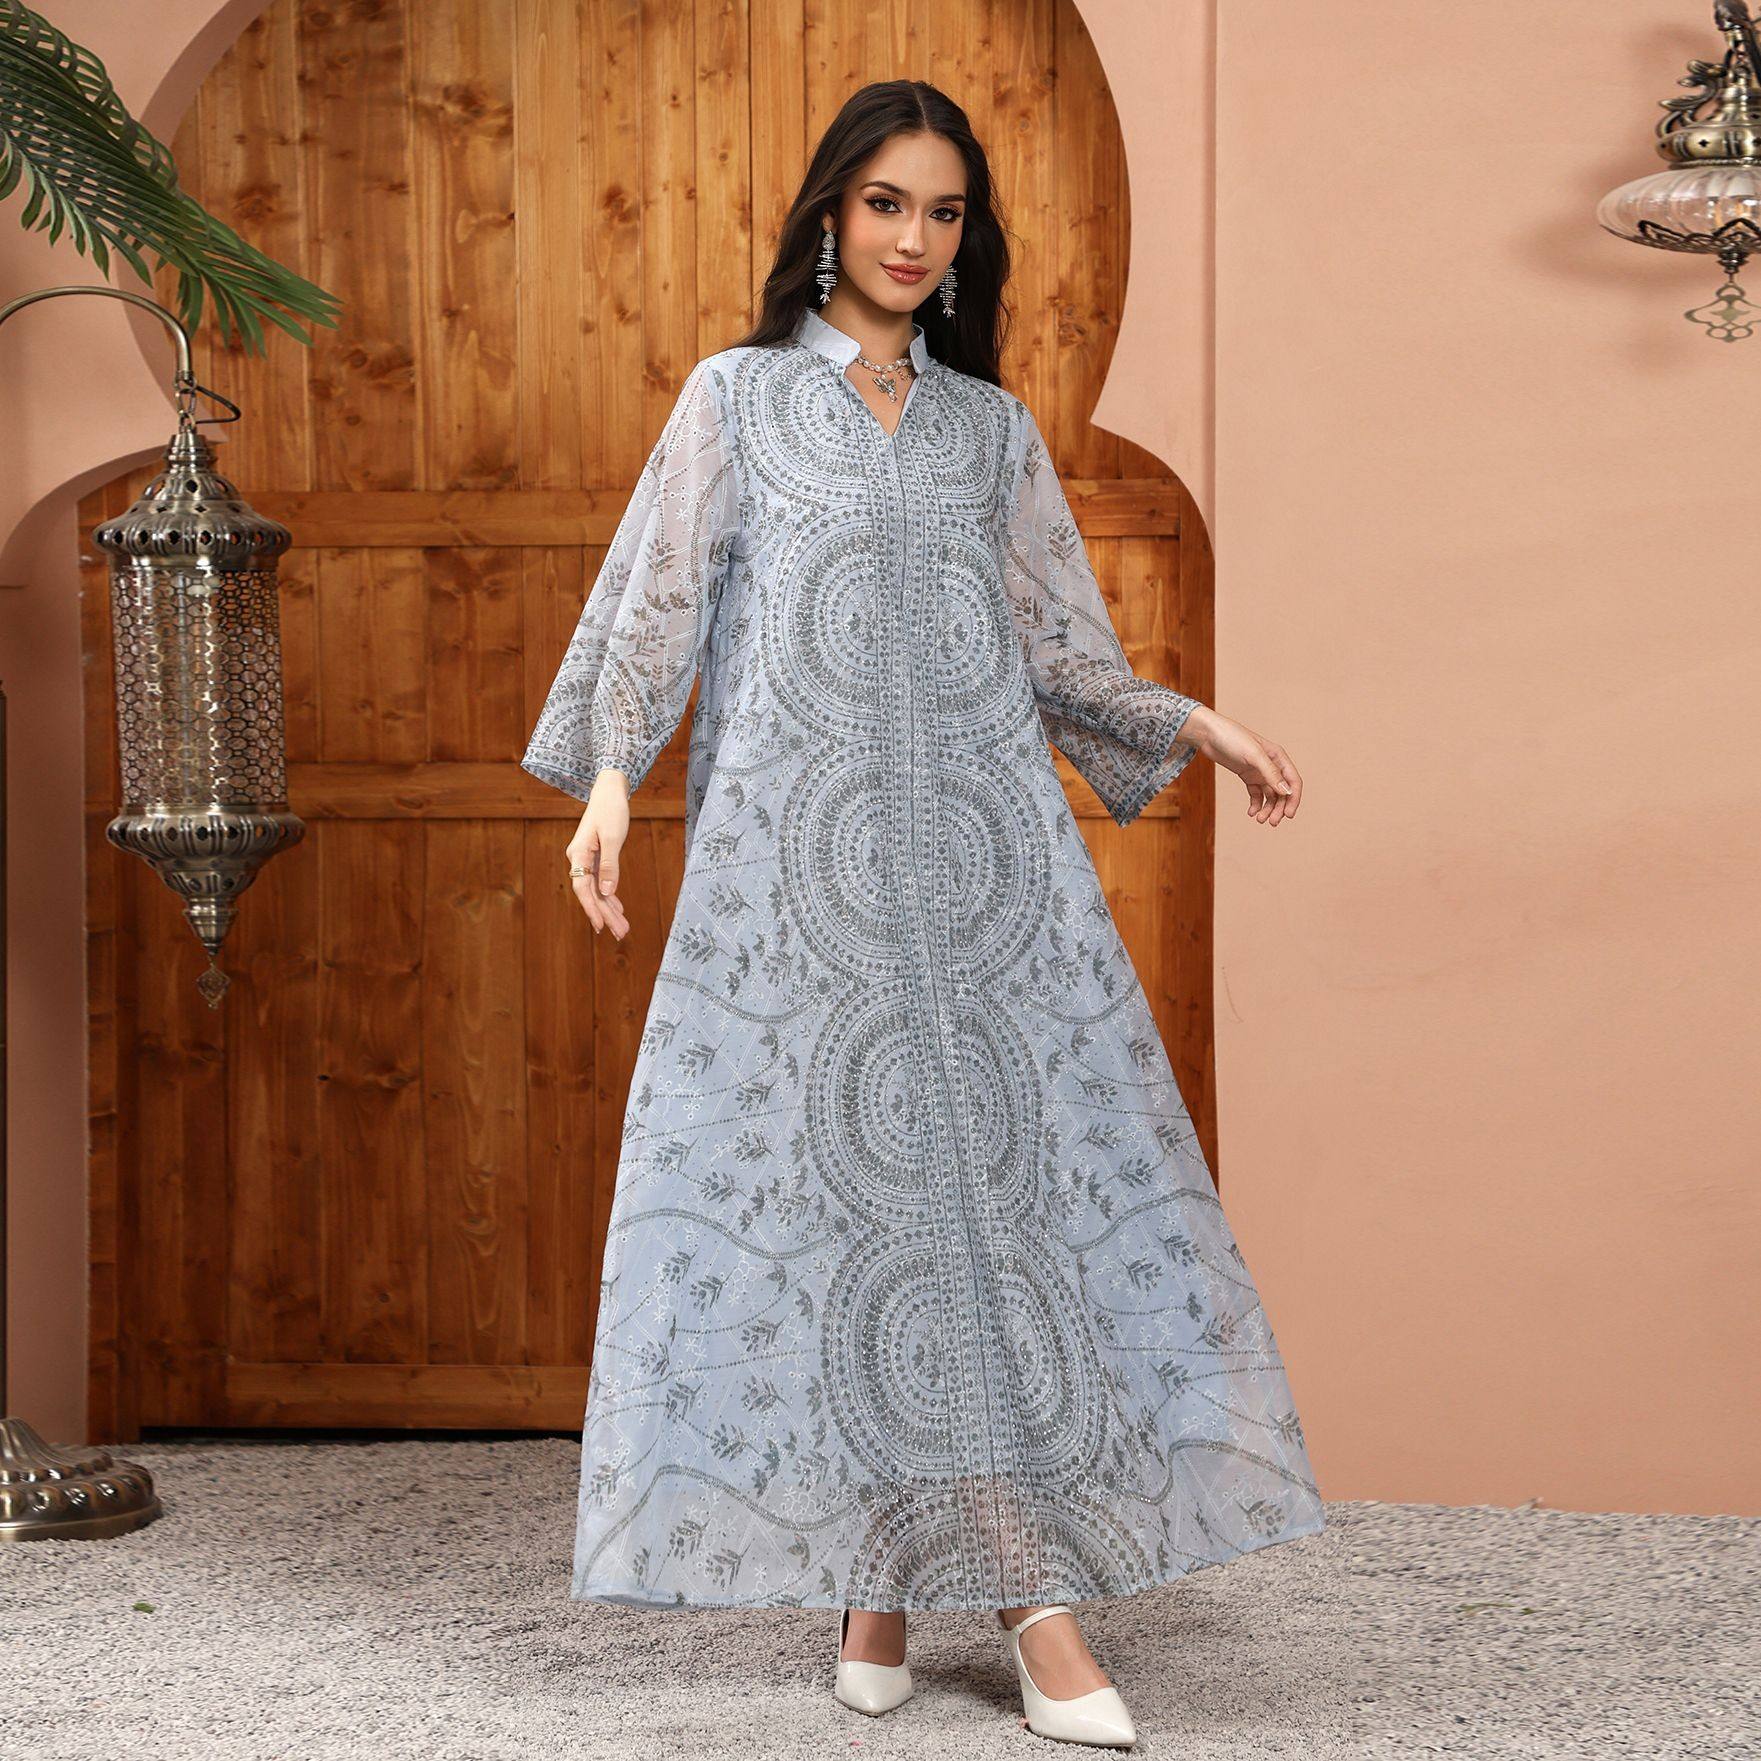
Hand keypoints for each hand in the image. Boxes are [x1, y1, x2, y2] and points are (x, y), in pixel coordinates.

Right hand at [565, 769, 632, 936]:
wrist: (609, 792)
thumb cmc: (610, 810)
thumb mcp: (612, 837)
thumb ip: (609, 864)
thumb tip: (607, 891)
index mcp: (579, 854)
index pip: (583, 888)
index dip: (592, 908)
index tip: (601, 926)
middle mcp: (579, 859)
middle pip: (591, 893)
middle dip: (606, 914)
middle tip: (621, 934)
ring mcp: (587, 859)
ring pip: (597, 890)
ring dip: (610, 909)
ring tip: (623, 928)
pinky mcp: (596, 857)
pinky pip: (601, 882)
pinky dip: (611, 896)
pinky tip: (618, 909)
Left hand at [1178, 706, 1300, 825]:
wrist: (1208, 734)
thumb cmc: (1232, 738)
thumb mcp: (1253, 755)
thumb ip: (1271, 773)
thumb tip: (1287, 792)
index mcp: (1278, 757)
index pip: (1293, 781)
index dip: (1294, 799)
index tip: (1288, 815)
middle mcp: (1271, 765)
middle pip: (1282, 792)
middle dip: (1279, 808)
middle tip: (1271, 822)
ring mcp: (1258, 771)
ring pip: (1269, 795)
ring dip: (1267, 808)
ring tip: (1259, 819)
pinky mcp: (1246, 775)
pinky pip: (1256, 794)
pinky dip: (1256, 804)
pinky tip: (1251, 812)